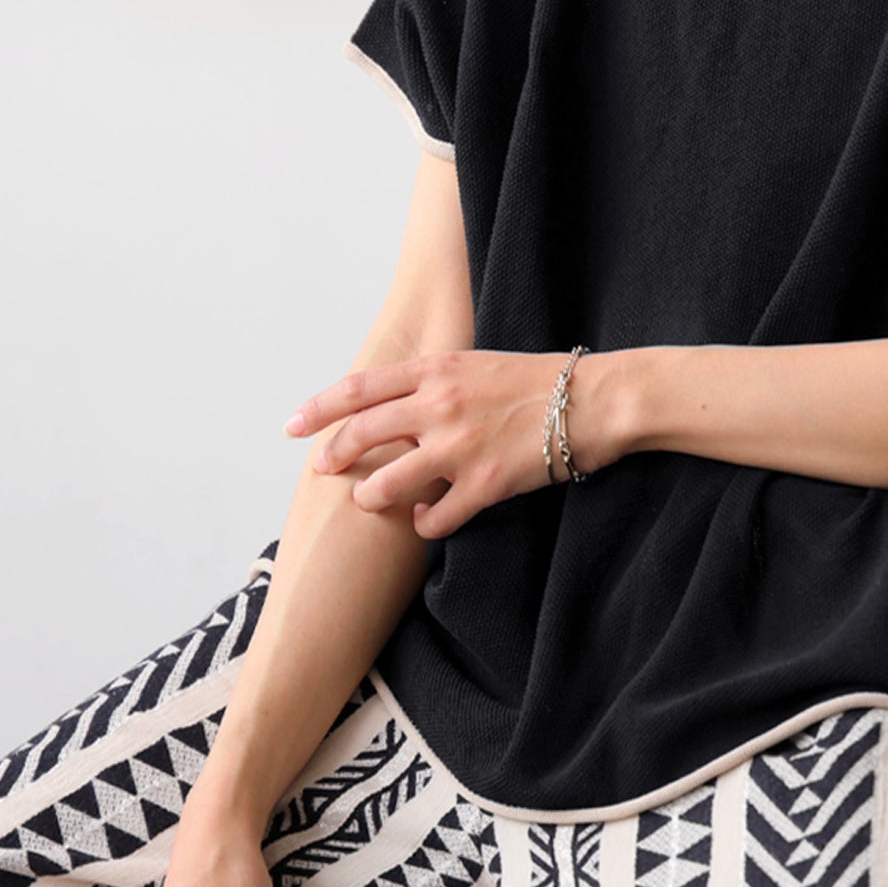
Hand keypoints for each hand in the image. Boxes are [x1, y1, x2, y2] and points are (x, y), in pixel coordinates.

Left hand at [284, 349, 626, 538]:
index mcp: (436, 370)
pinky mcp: (484, 484)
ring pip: (387, 482)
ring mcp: (459, 447)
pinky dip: (422, 523)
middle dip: (332, 455)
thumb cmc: (540, 380)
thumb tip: (395, 403)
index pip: (358, 388)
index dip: (317, 408)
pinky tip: (424, 520)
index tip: (292, 425)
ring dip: (370, 497)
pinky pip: (434, 516)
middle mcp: (439, 405)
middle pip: (361, 434)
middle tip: (323, 469)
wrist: (595, 400)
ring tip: (370, 501)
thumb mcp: (477, 363)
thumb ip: (434, 380)